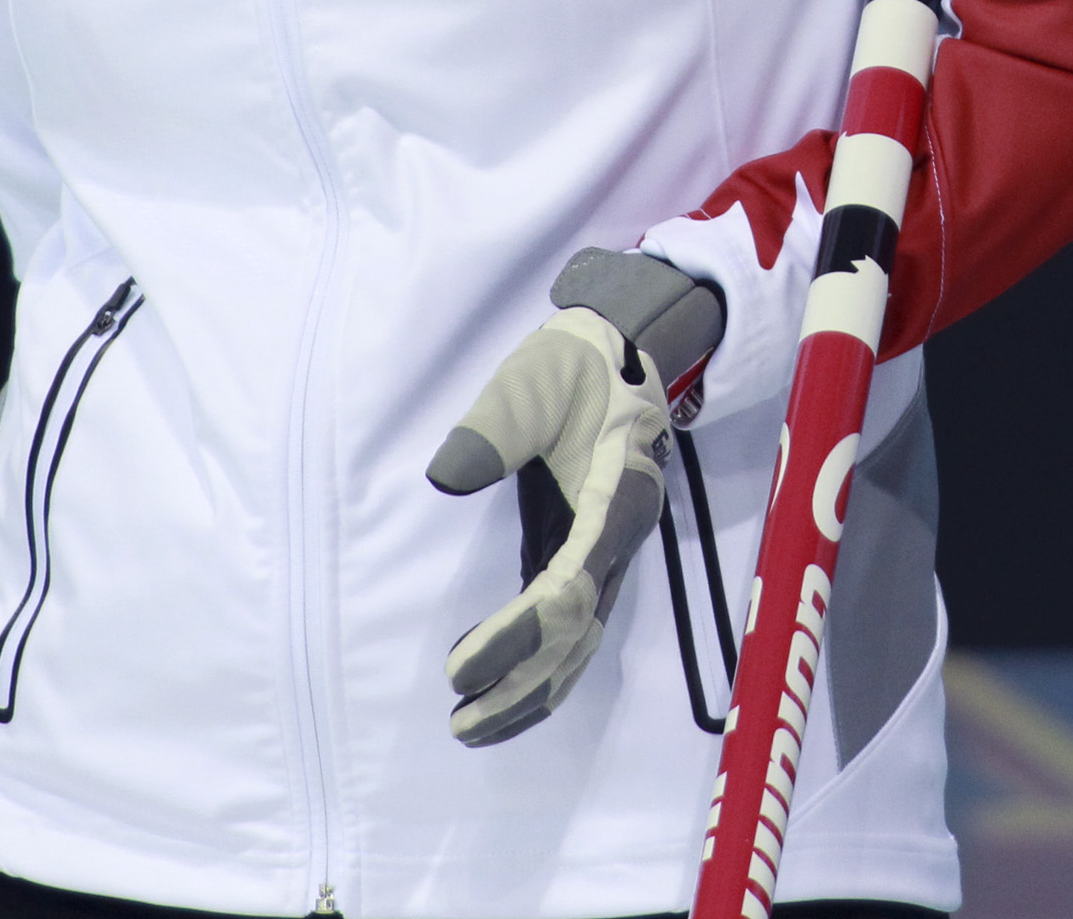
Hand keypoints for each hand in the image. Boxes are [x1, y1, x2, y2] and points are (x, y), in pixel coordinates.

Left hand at [425, 306, 669, 743]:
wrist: (626, 345)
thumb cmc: (579, 360)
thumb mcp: (535, 375)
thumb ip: (496, 423)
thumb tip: (445, 477)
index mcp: (615, 500)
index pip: (567, 591)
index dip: (515, 638)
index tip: (458, 669)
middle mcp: (619, 539)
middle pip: (578, 635)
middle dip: (521, 685)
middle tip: (459, 723)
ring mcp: (607, 551)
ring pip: (580, 641)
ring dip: (531, 690)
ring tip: (470, 726)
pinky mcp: (587, 551)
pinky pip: (569, 624)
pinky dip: (537, 664)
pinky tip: (495, 685)